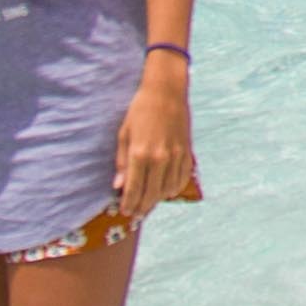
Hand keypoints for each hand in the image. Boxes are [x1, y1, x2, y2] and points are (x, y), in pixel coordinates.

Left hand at [114, 55, 199, 216]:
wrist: (166, 92)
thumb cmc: (140, 111)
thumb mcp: (124, 134)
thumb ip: (122, 162)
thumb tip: (118, 186)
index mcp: (139, 154)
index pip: (133, 189)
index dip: (128, 204)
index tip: (125, 211)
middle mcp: (159, 158)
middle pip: (151, 194)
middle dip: (142, 207)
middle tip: (136, 213)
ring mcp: (175, 157)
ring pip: (167, 190)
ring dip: (158, 199)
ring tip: (149, 202)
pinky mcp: (186, 153)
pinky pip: (181, 179)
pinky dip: (173, 188)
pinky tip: (166, 190)